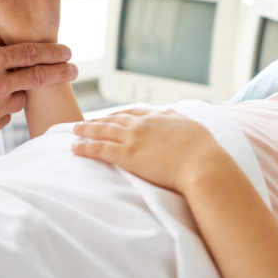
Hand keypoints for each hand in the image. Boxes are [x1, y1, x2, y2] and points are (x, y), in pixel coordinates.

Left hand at [72, 108, 232, 193]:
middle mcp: (142, 124)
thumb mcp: (193, 125)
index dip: (118, 114)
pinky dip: (84, 147)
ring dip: (85, 130)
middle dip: (97, 121)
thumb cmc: (204, 149)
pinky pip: (99, 149)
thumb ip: (179, 118)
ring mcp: (133, 138)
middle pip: (113, 119)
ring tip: (74, 131)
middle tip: (85, 123)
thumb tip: (173, 111)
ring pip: (102, 131)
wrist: (202, 165)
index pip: (133, 111)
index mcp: (158, 116)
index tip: (110, 116)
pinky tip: (74, 147)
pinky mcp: (127, 156)